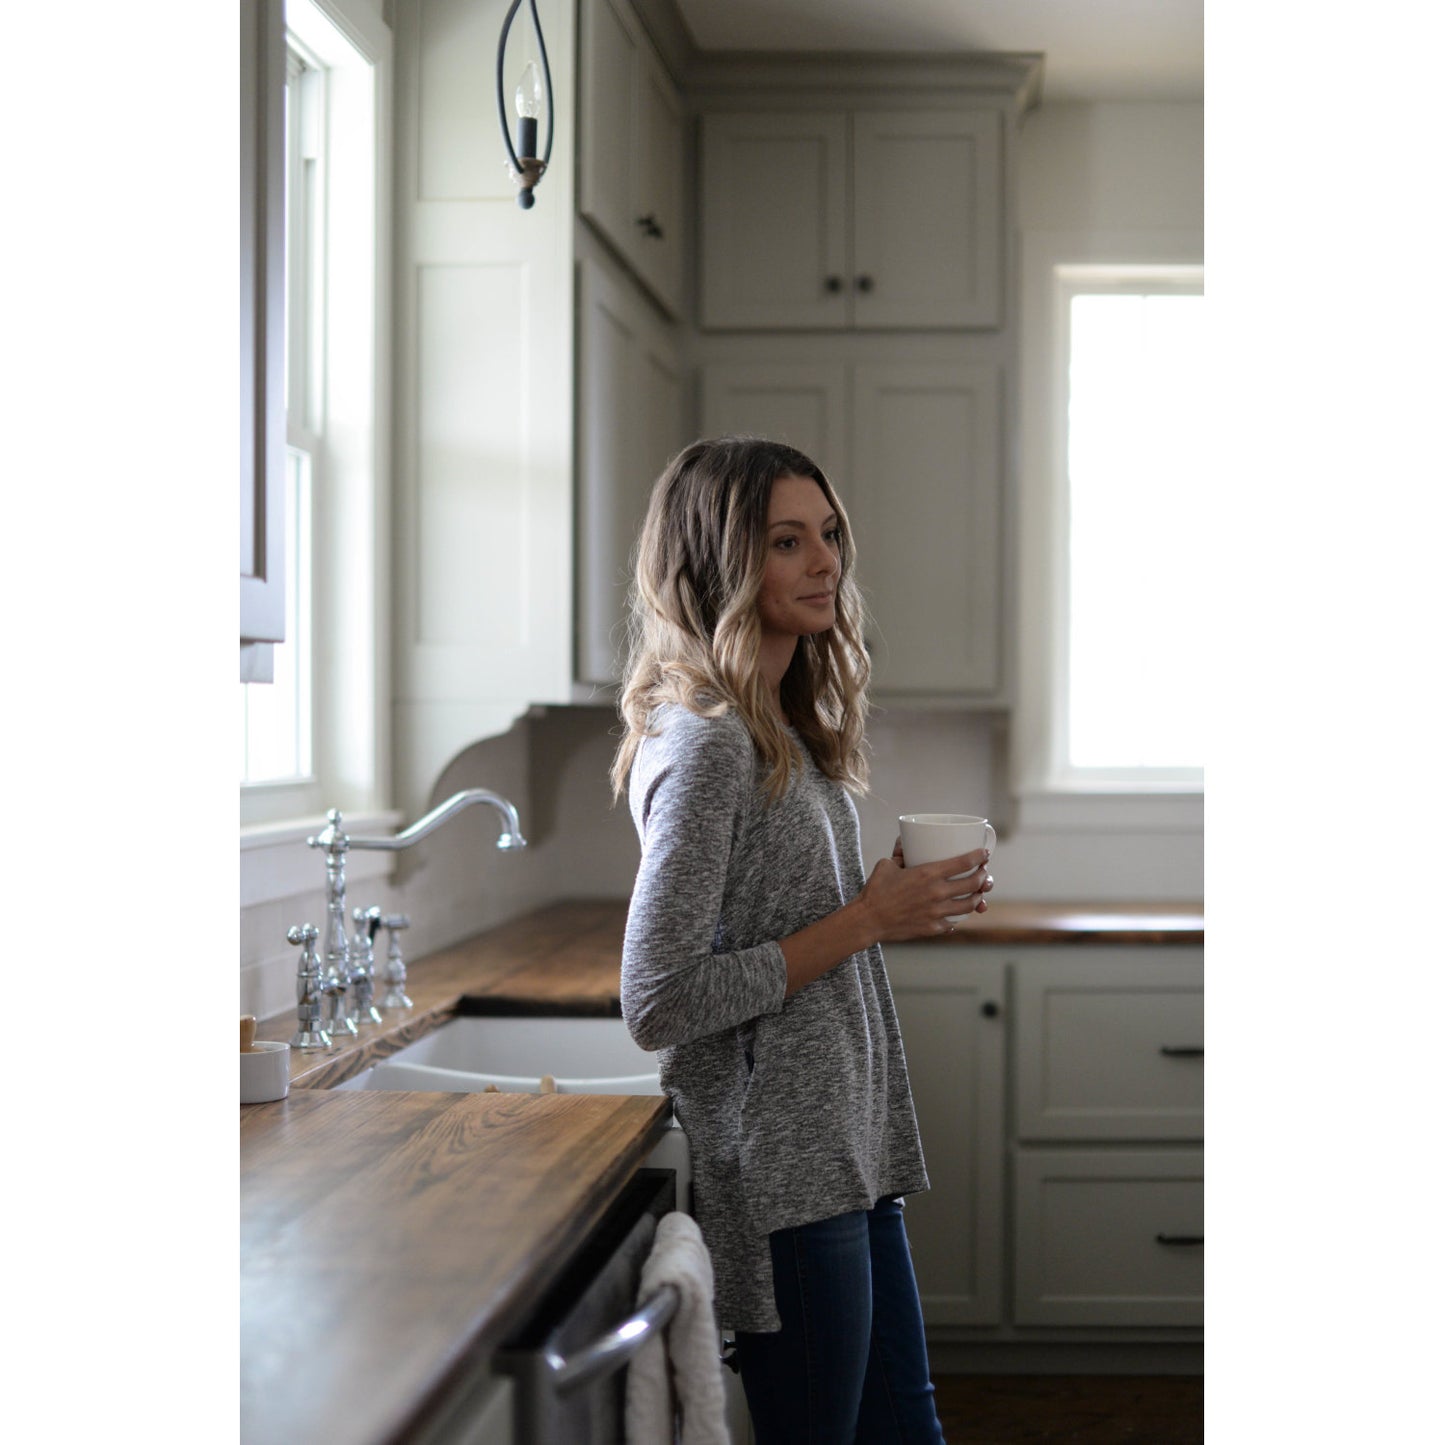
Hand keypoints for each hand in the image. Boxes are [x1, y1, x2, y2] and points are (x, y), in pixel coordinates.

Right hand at [859, 838, 993, 941]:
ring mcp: (937, 912)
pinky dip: (958, 917)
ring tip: (977, 894)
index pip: (964, 862)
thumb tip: (904, 845)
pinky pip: (954, 922)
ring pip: (969, 905)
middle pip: (973, 883)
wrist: (869, 919)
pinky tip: (958, 913)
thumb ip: (901, 855)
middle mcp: (937, 893)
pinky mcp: (934, 928)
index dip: (979, 856)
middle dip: (983, 876)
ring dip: (977, 898)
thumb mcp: (888, 865)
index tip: (984, 854)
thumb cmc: (876, 890)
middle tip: (982, 873)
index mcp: (928, 873)